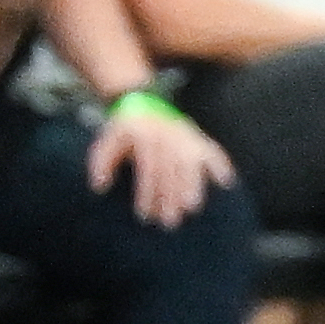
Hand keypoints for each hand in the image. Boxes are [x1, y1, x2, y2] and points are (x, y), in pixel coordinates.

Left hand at [88, 91, 235, 226]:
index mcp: (143, 134)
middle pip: (171, 168)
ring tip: (192, 208)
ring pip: (192, 162)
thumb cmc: (124, 132)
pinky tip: (226, 183)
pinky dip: (221, 165)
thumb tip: (98, 187)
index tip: (143, 215)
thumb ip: (101, 162)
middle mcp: (166, 134)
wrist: (142, 102)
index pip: (148, 166)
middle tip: (169, 221)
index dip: (146, 191)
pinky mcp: (198, 138)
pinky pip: (213, 150)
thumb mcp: (106, 140)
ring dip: (193, 185)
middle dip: (170, 195)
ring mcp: (184, 135)